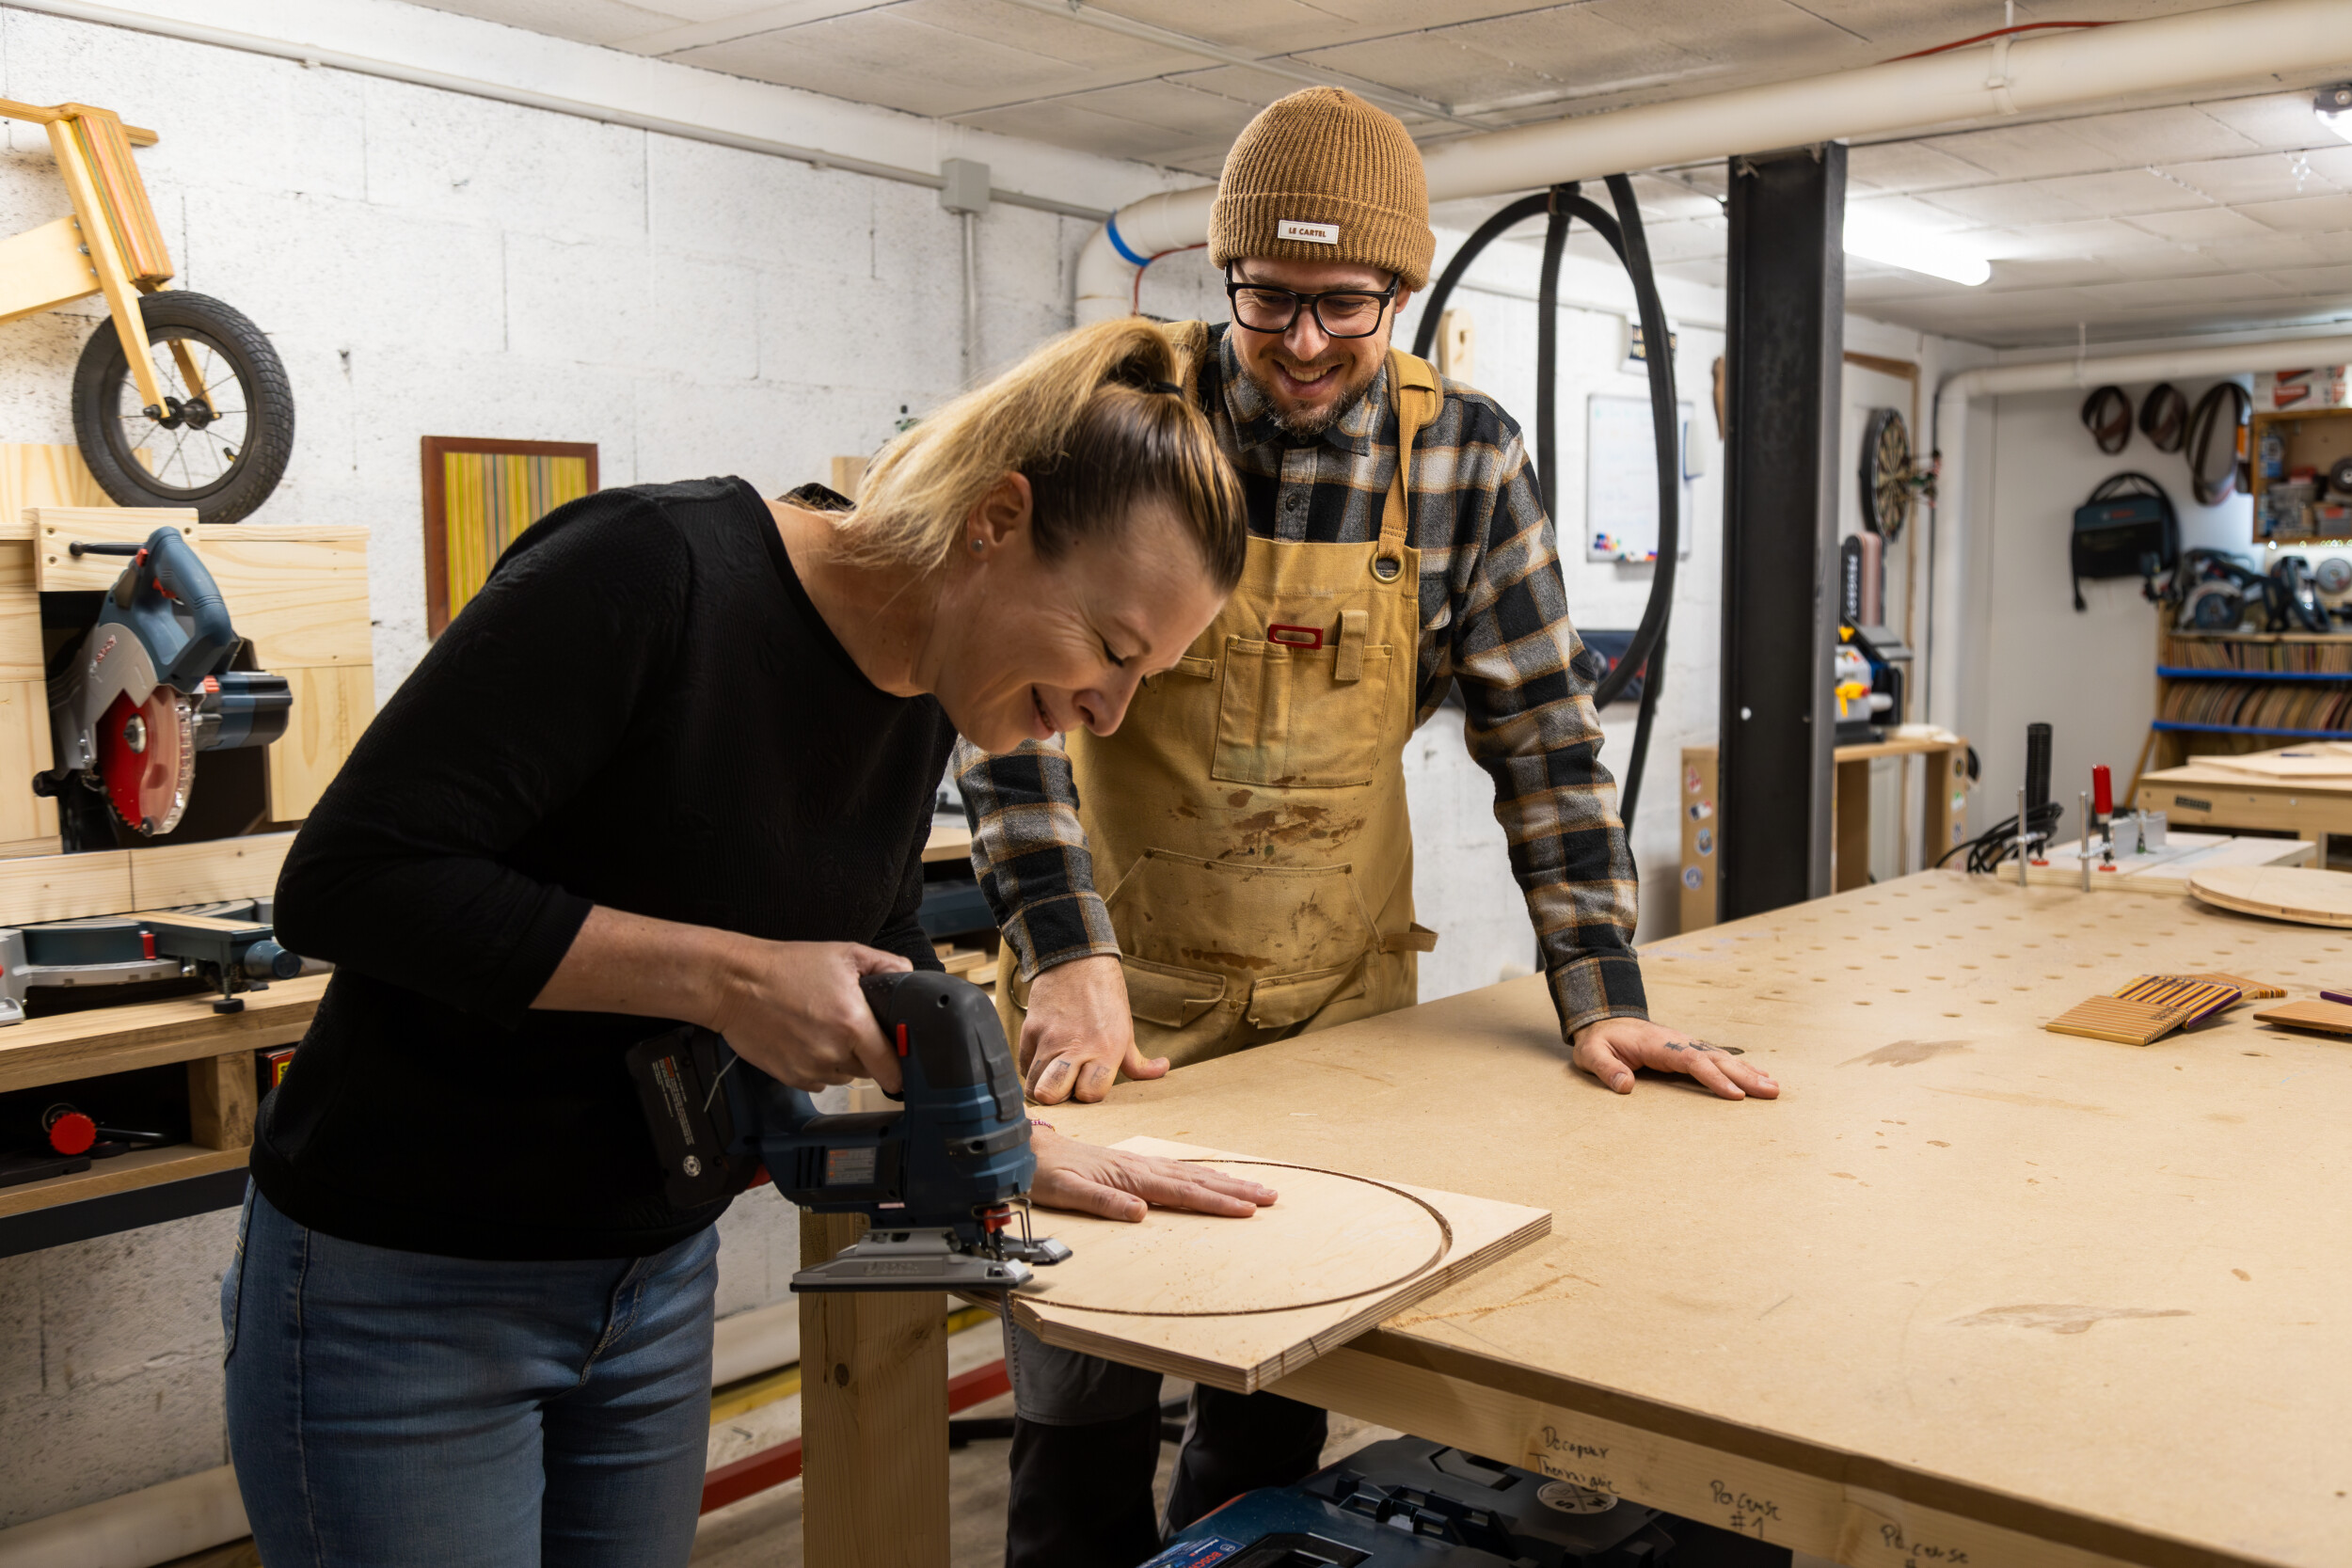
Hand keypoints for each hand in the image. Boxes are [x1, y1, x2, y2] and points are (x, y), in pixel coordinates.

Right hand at [709, 939, 910, 1092]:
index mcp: (852, 1023)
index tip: (900, 1062)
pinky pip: (818, 1081)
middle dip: (867, 1053)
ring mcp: (810, 1068)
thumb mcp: (844, 954)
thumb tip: (910, 978)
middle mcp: (833, 1051)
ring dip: (841, 1060)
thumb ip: (886, 966)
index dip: (899, 1066)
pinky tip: (805, 1040)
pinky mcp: (790, 1077)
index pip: (891, 1066)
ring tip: (823, 1030)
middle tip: (850, 1027)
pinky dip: (817, 1066)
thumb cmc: (786, 967)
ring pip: (843, 1076)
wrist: (736, 983)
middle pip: (868, 1070)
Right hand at [1018, 954, 1168, 1104]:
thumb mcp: (1126, 1029)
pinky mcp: (1030, 1030)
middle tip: (1064, 1088)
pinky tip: (1045, 1061)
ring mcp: (1049, 1039)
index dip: (1088, 1096)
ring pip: (1033, 1085)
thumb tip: (1162, 1070)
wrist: (1076, 959)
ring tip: (1053, 1077)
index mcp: (1105, 1049)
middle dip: (1057, 1098)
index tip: (1088, 1087)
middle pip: (1051, 1094)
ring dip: (1042, 1086)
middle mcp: (1075, 1047)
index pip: (1089, 1094)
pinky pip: (1023, 1066)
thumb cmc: (1105, 996)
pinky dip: (1032, 1069)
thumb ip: (1138, 1060)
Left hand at [1028, 1128, 1277, 1221]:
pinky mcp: (1130, 1167)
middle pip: (1196, 1180)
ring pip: (1190, 1174)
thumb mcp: (1065, 1191)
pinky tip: (1210, 1179)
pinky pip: (1176, 1172)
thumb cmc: (1043, 1172)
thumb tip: (1141, 1212)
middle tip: (1271, 1196)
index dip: (1217, 1202)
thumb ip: (1102, 1201)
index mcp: (1129, 1176)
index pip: (1182, 1192)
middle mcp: (1138, 1168)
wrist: (1025, 1150)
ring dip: (1224, 1181)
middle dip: (1235, 1189)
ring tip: (1254, 1188)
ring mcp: (1136, 1165)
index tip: (1248, 1210)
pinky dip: (1201, 1176)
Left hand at [1571, 1017, 1778, 1100]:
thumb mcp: (1591, 1054)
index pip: (1691, 1061)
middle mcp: (1678, 1042)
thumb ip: (1606, 1068)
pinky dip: (1740, 1068)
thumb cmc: (1599, 1041)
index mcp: (1658, 1044)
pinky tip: (1758, 1076)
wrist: (1603, 1020)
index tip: (1735, 1095)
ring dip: (1749, 1073)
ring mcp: (1686, 1044)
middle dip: (1745, 1076)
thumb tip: (1624, 1085)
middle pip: (1716, 1059)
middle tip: (1771, 1092)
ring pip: (1722, 1059)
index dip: (1714, 1078)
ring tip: (1774, 1088)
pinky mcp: (1688, 1050)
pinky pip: (1718, 1059)